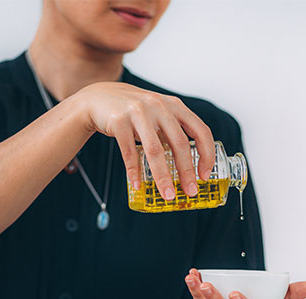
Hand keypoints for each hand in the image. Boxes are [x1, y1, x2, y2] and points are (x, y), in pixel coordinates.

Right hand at [76, 82, 215, 200]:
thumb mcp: (158, 114)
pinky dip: (134, 171)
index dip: (206, 154)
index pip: (200, 130)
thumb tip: (188, 167)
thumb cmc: (134, 111)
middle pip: (179, 143)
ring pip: (155, 150)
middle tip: (189, 191)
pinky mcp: (119, 121)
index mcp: (175, 105)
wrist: (99, 98)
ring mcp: (138, 112)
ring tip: (167, 194)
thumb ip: (173, 132)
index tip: (205, 175)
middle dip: (186, 171)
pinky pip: (129, 152)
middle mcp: (159, 106)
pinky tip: (137, 184)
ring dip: (163, 176)